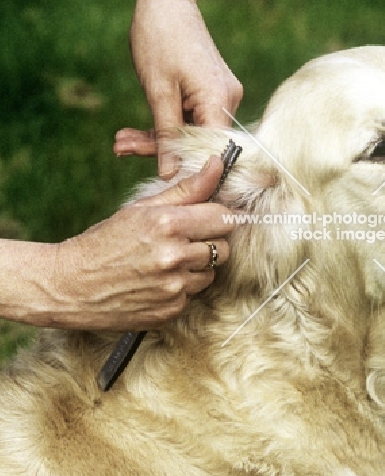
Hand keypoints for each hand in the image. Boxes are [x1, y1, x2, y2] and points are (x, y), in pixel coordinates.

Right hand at [45, 156, 232, 329]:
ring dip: (197, 267)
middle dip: (209, 242)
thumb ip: (186, 189)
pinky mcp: (170, 311)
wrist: (69, 286)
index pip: (224, 218)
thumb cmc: (104, 242)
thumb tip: (217, 165)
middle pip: (223, 248)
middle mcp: (174, 257)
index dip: (219, 217)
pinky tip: (157, 281)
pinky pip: (193, 295)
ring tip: (167, 261)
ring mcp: (173, 288)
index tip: (209, 218)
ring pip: (211, 273)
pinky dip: (182, 288)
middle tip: (184, 241)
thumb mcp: (140, 209)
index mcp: (168, 224)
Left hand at [121, 0, 242, 177]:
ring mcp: (219, 97)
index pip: (214, 153)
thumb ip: (166, 136)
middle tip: (120, 150)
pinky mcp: (208, 93)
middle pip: (198, 143)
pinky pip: (187, 118)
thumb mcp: (158, 92)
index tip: (165, 188)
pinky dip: (163, 125)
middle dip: (160, 151)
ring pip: (188, 132)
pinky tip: (133, 134)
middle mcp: (228, 101)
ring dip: (155, 138)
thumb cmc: (160, 37)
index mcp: (220, 101)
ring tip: (119, 142)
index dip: (191, 173)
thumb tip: (170, 176)